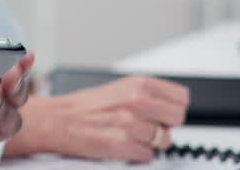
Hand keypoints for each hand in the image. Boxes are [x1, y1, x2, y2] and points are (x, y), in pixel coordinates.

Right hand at [6, 75, 189, 161]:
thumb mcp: (120, 89)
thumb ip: (148, 94)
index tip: (164, 112)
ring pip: (164, 140)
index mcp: (137, 84)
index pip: (181, 97)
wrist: (57, 120)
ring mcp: (130, 123)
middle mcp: (136, 101)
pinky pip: (148, 156)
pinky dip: (138, 154)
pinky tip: (124, 145)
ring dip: (150, 142)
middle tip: (148, 125)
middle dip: (165, 125)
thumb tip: (173, 106)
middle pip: (177, 118)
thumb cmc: (86, 107)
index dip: (173, 107)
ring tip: (131, 135)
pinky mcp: (122, 144)